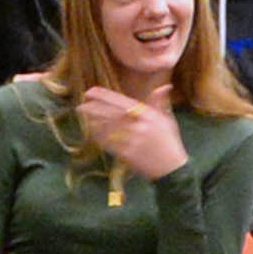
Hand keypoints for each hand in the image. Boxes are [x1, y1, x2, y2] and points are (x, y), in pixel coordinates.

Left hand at [76, 82, 190, 179]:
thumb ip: (160, 102)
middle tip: (80, 104)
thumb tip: (165, 86)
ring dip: (93, 121)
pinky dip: (99, 137)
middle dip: (94, 108)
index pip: (121, 101)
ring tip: (82, 116)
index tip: (91, 91)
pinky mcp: (127, 153)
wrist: (172, 167)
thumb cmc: (169, 142)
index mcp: (147, 114)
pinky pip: (109, 144)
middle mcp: (138, 125)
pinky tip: (91, 132)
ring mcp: (131, 140)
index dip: (104, 96)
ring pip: (107, 128)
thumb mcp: (167, 119)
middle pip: (111, 114)